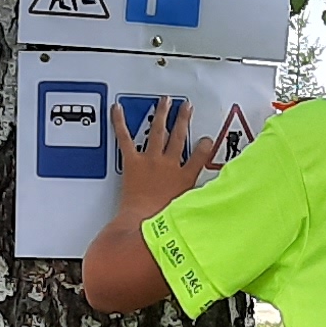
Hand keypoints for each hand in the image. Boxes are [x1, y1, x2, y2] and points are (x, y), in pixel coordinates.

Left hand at [112, 99, 218, 221]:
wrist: (142, 225)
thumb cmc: (163, 222)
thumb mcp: (187, 212)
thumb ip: (195, 203)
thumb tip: (201, 205)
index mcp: (185, 177)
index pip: (200, 156)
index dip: (204, 146)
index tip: (206, 139)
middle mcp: (169, 165)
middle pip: (179, 136)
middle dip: (183, 119)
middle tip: (186, 106)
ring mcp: (151, 161)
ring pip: (158, 131)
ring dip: (162, 114)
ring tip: (164, 101)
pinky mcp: (132, 162)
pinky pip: (125, 138)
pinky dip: (120, 123)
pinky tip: (118, 110)